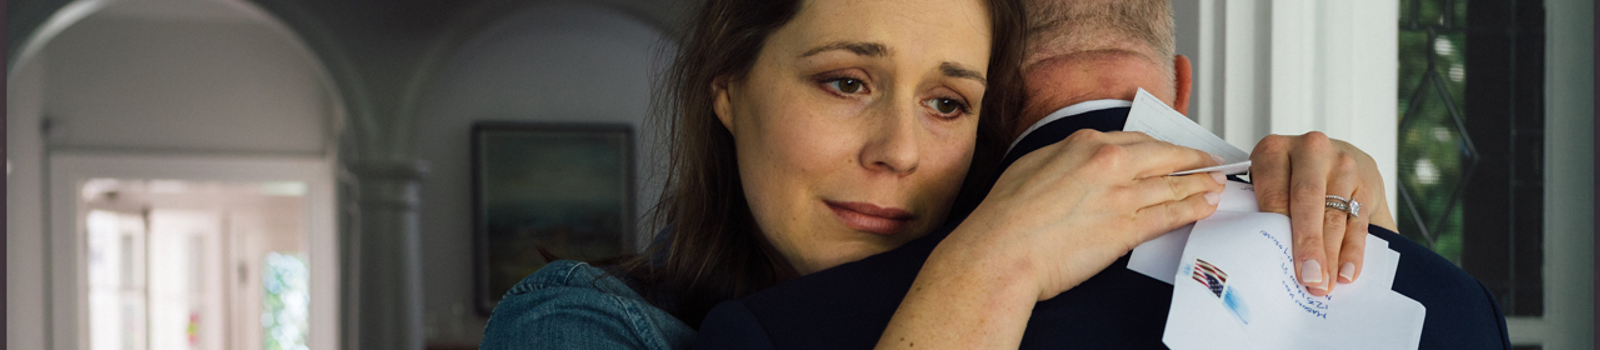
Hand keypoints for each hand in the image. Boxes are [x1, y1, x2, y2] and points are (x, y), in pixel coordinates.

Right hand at [955, 130, 1225, 300]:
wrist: (1001, 250)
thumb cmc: (1005, 215)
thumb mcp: (1031, 166)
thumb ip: (1065, 159)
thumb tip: (1077, 164)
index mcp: (1084, 144)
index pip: (1137, 140)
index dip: (1161, 147)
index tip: (1172, 150)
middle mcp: (1108, 163)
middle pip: (1165, 156)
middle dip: (1193, 159)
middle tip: (1211, 162)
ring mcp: (1120, 195)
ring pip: (1173, 185)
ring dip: (1200, 184)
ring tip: (1217, 185)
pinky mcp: (1126, 228)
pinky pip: (1169, 215)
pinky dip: (1192, 209)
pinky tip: (1205, 207)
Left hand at [1250, 132, 1395, 296]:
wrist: (1335, 157)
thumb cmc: (1289, 177)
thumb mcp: (1269, 181)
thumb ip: (1263, 207)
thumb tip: (1251, 252)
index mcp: (1274, 150)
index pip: (1275, 193)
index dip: (1277, 229)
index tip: (1279, 260)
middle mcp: (1311, 150)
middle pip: (1308, 202)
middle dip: (1309, 244)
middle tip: (1309, 279)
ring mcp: (1343, 164)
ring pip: (1335, 215)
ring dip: (1331, 254)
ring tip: (1325, 283)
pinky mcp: (1367, 182)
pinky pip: (1359, 222)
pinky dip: (1353, 250)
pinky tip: (1346, 272)